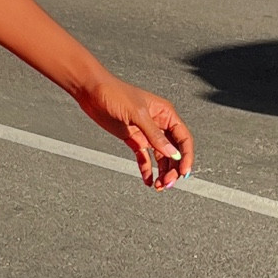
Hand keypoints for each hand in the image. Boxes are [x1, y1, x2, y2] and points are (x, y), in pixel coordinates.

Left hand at [75, 74, 194, 189]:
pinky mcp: (133, 138)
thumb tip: (172, 153)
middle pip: (173, 151)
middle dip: (173, 168)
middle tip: (168, 183)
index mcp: (165, 114)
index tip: (184, 172)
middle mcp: (159, 124)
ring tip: (159, 186)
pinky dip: (146, 169)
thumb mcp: (137, 115)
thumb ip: (155, 135)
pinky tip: (147, 180)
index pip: (183, 138)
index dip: (186, 156)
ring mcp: (146, 132)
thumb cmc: (114, 93)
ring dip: (162, 172)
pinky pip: (144, 157)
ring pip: (160, 156)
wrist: (91, 91)